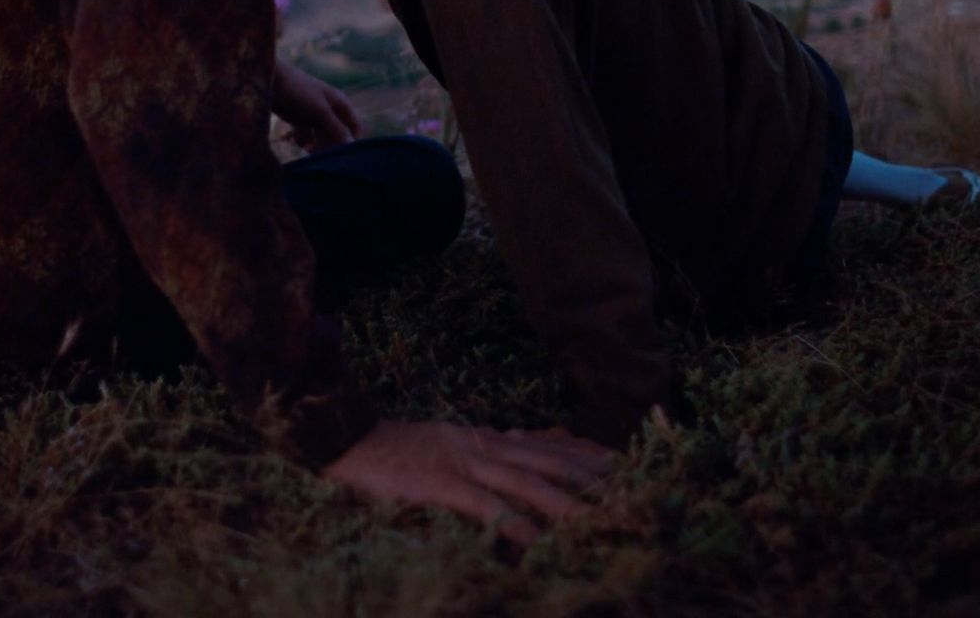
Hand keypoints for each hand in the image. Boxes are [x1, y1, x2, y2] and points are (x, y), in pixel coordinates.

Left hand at [272, 60, 361, 149]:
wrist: (270, 81)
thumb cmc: (299, 90)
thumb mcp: (321, 110)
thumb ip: (337, 128)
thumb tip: (351, 146)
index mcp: (340, 103)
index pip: (354, 125)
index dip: (353, 140)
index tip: (346, 154)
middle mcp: (329, 110)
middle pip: (338, 134)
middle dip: (333, 146)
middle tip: (326, 157)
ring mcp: (314, 116)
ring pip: (322, 137)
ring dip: (319, 147)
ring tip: (311, 152)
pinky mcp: (300, 121)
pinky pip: (307, 137)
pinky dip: (305, 142)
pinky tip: (302, 145)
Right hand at [321, 419, 616, 544]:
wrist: (349, 439)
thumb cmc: (399, 449)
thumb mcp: (452, 441)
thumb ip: (490, 445)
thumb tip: (527, 442)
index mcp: (486, 437)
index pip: (550, 443)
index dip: (589, 454)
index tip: (626, 465)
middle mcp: (483, 445)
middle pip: (549, 461)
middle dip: (591, 479)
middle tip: (631, 494)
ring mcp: (462, 463)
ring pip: (525, 482)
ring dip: (564, 503)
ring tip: (598, 521)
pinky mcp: (438, 484)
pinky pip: (482, 506)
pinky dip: (511, 523)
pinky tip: (535, 542)